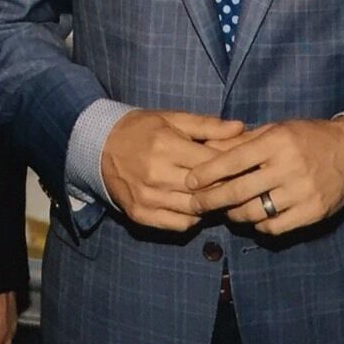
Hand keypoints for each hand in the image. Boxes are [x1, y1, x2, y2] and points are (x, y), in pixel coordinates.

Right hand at [100, 109, 245, 230]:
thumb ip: (207, 125)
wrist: (99, 146)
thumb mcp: (172, 119)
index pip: (212, 163)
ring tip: (217, 195)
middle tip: (236, 183)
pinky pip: (177, 225)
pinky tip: (195, 207)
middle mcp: (156, 174)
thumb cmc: (142, 129)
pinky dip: (191, 219)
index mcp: (166, 146)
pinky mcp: (139, 214)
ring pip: (194, 210)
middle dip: (224, 186)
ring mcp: (147, 197)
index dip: (233, 165)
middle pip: (205, 189)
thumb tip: (240, 128)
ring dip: (209, 205)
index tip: (243, 165)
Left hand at [184, 117, 343, 234]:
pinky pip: (275, 226)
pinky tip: (254, 218)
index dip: (208, 173)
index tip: (190, 182)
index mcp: (278, 142)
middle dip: (211, 200)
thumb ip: (243, 141)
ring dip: (234, 215)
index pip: (233, 160)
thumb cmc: (307, 138)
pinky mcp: (313, 212)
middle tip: (196, 204)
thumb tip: (207, 148)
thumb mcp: (277, 130)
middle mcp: (289, 167)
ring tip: (226, 211)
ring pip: (255, 212)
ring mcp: (302, 192)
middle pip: (239, 190)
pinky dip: (259, 225)